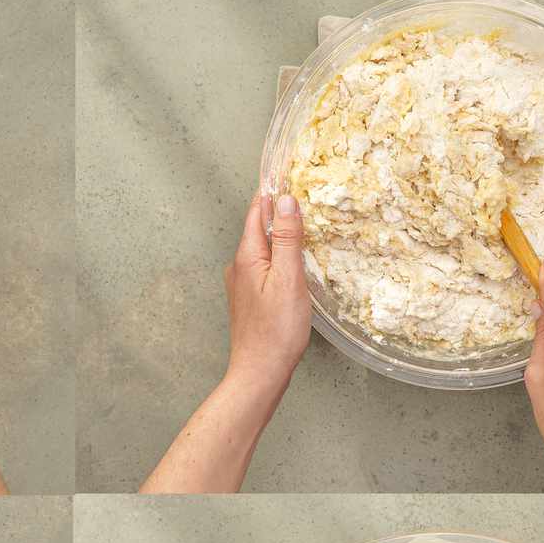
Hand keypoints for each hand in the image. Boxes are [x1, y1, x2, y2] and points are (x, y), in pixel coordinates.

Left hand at [222, 191, 311, 393]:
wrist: (259, 373)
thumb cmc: (276, 331)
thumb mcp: (288, 279)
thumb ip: (286, 238)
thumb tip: (285, 200)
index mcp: (247, 256)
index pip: (257, 209)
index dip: (274, 189)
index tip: (289, 168)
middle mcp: (239, 266)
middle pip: (258, 226)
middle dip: (278, 208)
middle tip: (304, 188)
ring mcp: (243, 283)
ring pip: (263, 246)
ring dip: (280, 232)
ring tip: (304, 219)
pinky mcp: (250, 298)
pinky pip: (266, 265)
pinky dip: (280, 254)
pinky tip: (296, 259)